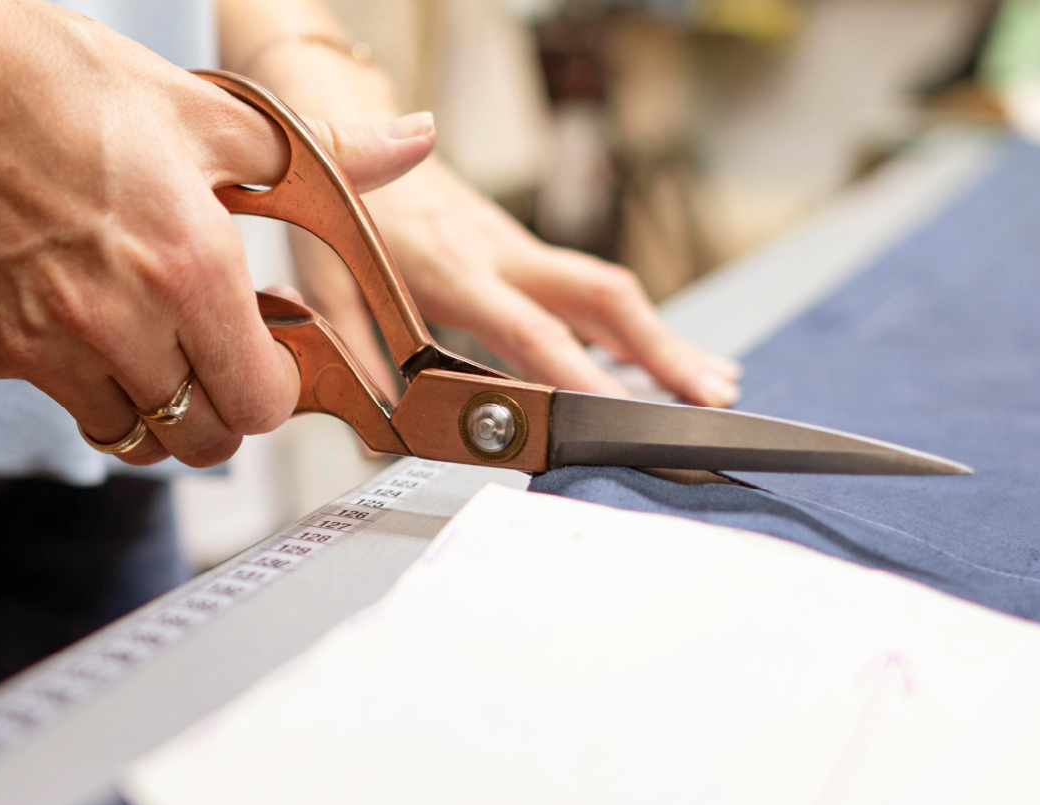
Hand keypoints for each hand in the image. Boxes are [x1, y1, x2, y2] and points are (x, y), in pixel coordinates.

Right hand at [0, 0, 432, 466]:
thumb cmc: (65, 83)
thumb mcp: (215, 115)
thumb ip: (328, 155)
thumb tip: (410, 144)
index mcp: (188, 263)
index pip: (261, 404)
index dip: (278, 388)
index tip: (274, 357)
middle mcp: (118, 318)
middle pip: (206, 442)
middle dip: (229, 409)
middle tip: (224, 356)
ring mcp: (47, 343)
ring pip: (138, 441)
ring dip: (166, 408)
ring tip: (163, 342)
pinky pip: (71, 410)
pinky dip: (99, 390)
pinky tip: (100, 326)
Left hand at [297, 155, 741, 406]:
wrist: (353, 141)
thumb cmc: (343, 211)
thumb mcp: (329, 284)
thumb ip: (356, 353)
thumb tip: (382, 429)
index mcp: (456, 269)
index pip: (532, 330)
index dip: (580, 374)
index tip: (620, 414)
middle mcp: (503, 256)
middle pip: (604, 298)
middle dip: (665, 350)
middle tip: (710, 394)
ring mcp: (520, 250)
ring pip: (609, 291)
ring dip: (664, 338)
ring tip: (710, 381)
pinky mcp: (524, 252)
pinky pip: (591, 289)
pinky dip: (634, 325)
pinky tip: (657, 355)